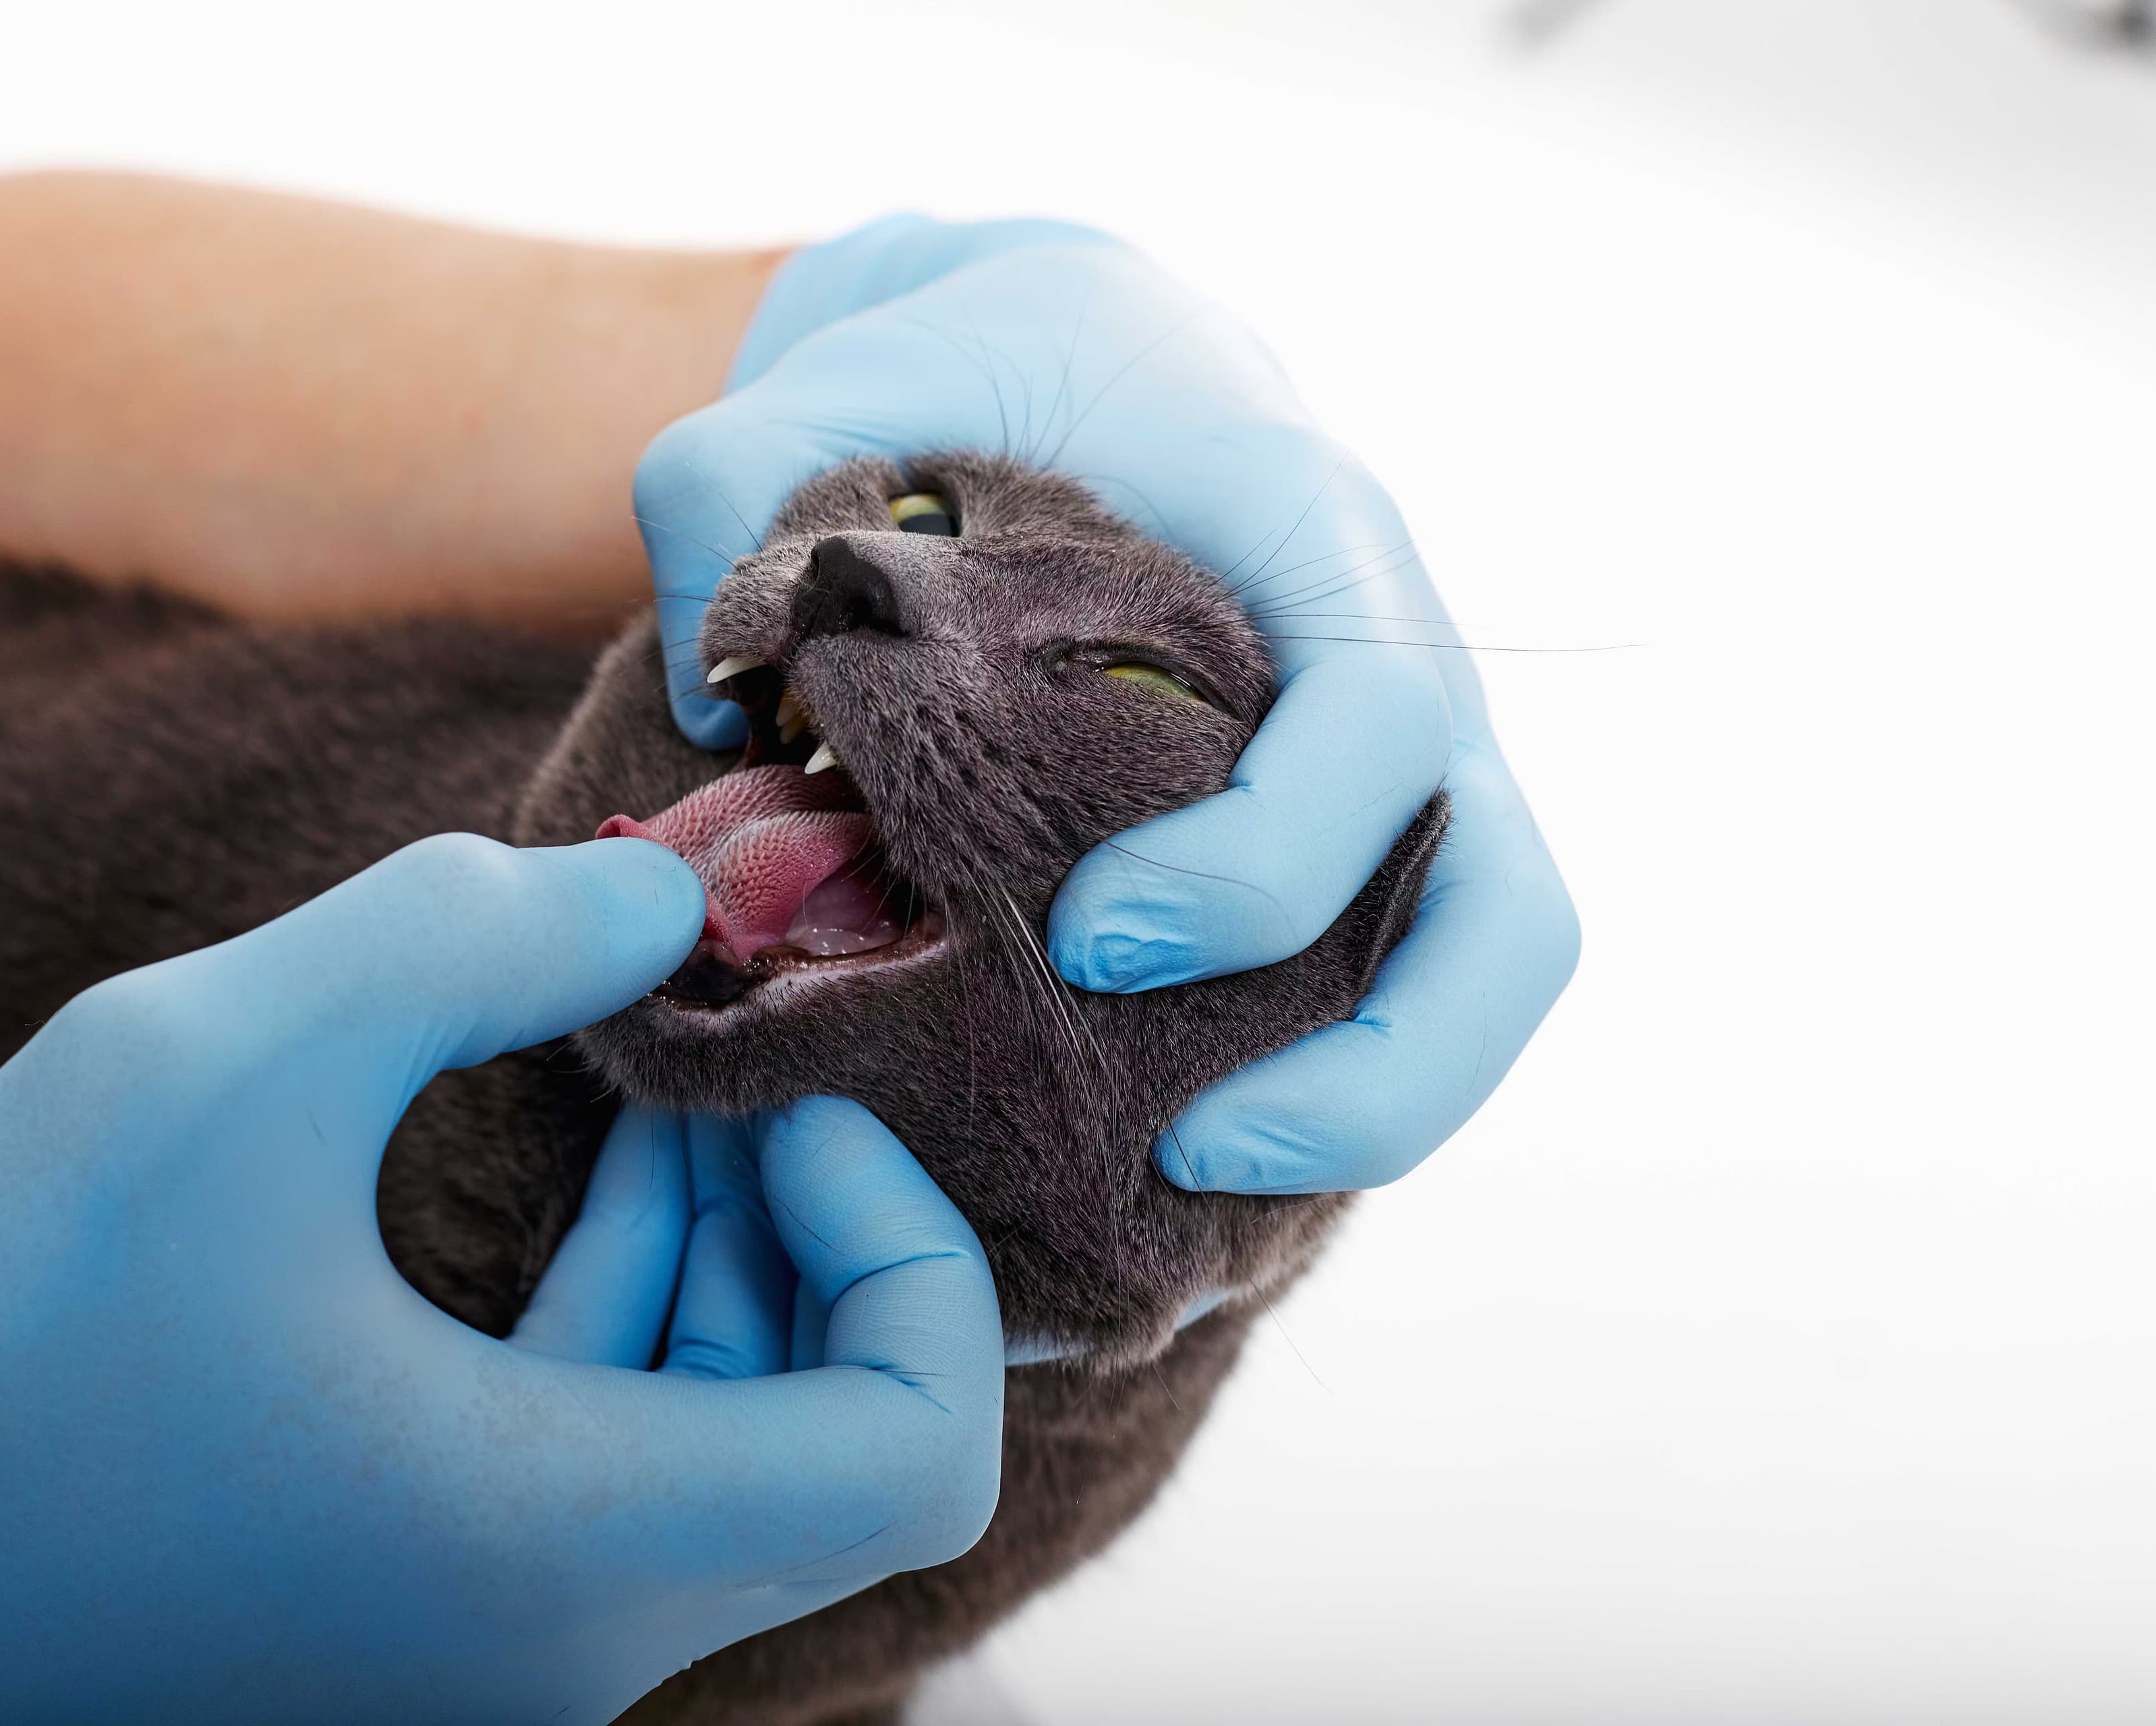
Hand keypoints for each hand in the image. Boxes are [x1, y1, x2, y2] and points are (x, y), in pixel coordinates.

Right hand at [0, 836, 1002, 1723]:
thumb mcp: (208, 1060)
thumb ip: (464, 938)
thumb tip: (666, 901)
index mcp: (567, 1554)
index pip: (921, 1449)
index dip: (908, 1244)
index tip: (781, 1097)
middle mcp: (566, 1655)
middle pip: (843, 1446)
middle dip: (817, 1224)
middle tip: (732, 1057)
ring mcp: (495, 1665)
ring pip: (731, 1460)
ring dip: (727, 1257)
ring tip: (662, 1086)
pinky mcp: (416, 1631)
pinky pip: (613, 1479)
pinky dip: (630, 1322)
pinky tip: (586, 1173)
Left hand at [635, 216, 1578, 1195]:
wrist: (1048, 352)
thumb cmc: (967, 367)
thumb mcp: (849, 371)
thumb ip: (739, 484)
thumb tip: (707, 692)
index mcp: (1311, 534)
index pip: (1379, 721)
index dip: (1264, 860)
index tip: (1087, 938)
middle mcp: (1393, 669)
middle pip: (1506, 905)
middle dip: (1378, 1059)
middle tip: (1176, 1141)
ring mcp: (1387, 777)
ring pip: (1483, 973)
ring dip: (1372, 1112)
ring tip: (1186, 1193)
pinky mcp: (1337, 849)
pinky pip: (1389, 991)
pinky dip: (1314, 1095)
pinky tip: (1159, 1164)